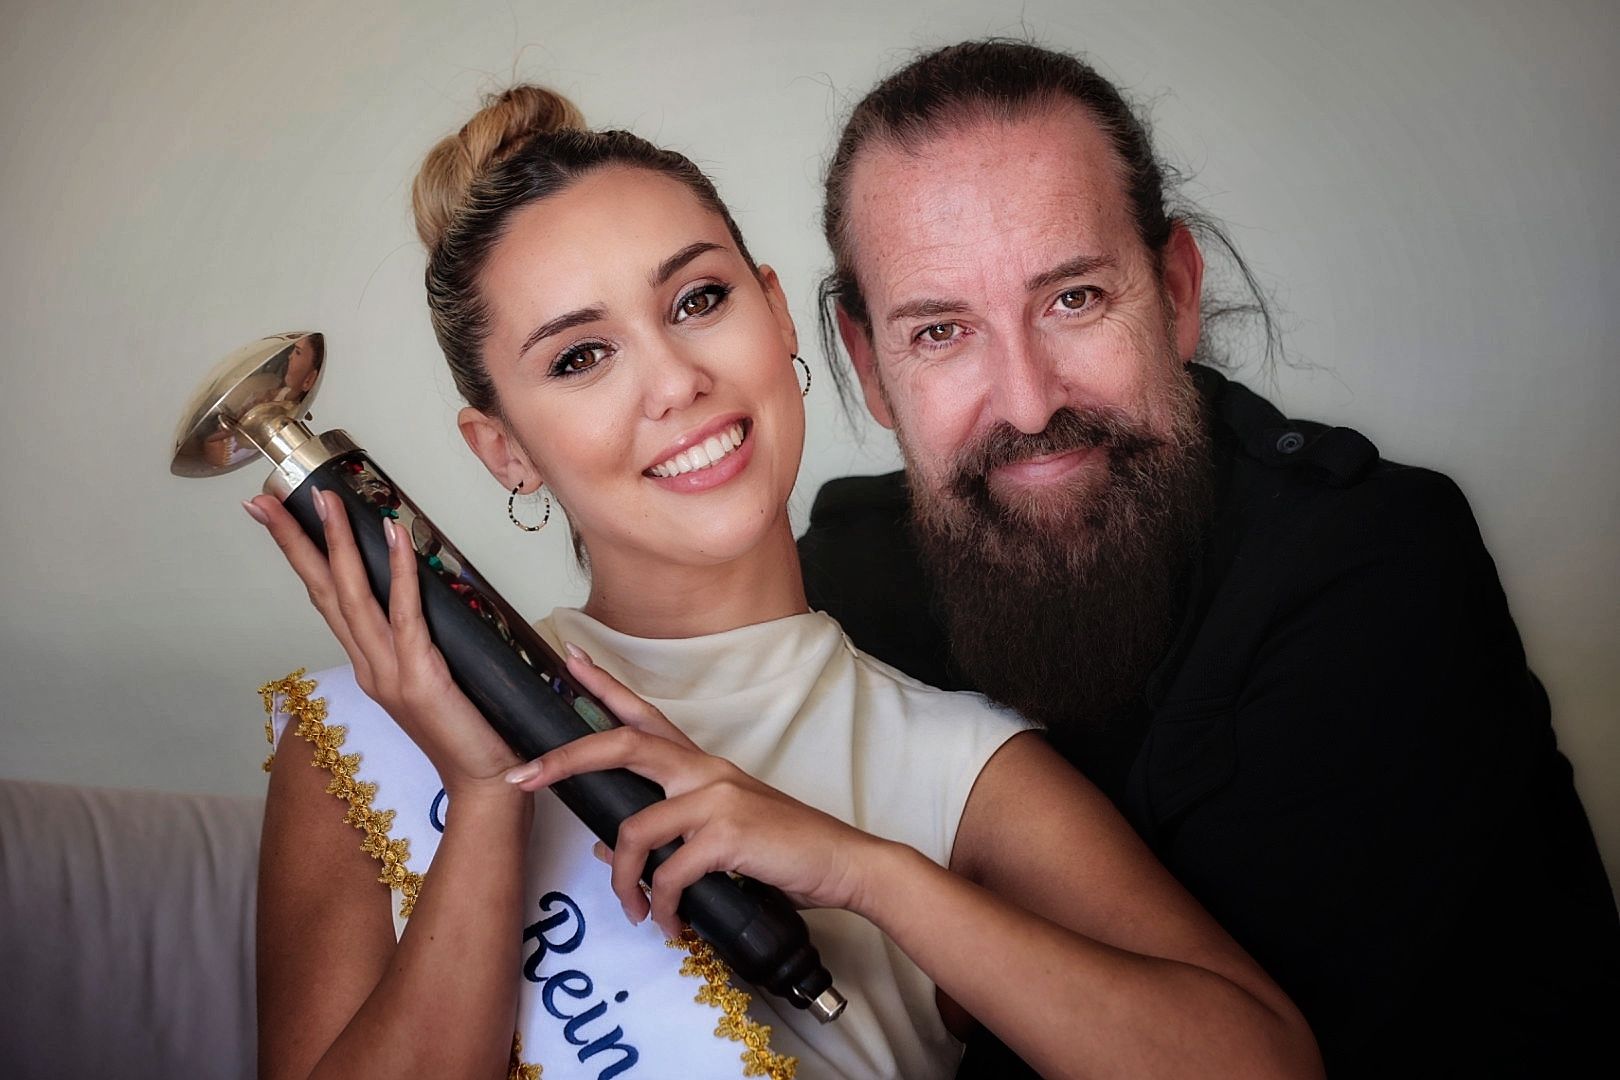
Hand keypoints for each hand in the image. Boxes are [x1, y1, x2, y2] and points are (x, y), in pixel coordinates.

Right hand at [245, 490, 521, 797]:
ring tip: (323, 499)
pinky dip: (399, 572)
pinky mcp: (420, 676)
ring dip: (337, 545)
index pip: (328, 600)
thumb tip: (426, 595)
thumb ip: (421, 644)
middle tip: (265, 499)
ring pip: (353, 597)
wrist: (487, 784)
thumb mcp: (434, 680)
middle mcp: (370, 666)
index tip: (276, 518)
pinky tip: (392, 535)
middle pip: (324, 592)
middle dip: (294, 542)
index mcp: (370, 665)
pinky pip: (406, 614)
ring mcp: (389, 672)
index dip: (302, 557)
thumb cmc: (469, 731)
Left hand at [503, 649, 883, 936]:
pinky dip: (661, 908)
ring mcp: (715, 797)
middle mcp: (704, 770)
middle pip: (623, 744)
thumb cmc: (781, 849)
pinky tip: (671, 926)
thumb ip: (666, 834)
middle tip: (523, 777)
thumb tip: (608, 850)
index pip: (646, 714)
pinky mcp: (727, 833)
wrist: (841, 863)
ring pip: (635, 830)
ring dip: (624, 882)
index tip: (568, 661)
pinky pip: (669, 874)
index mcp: (702, 764)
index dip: (605, 685)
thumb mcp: (718, 836)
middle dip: (565, 760)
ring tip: (634, 912)